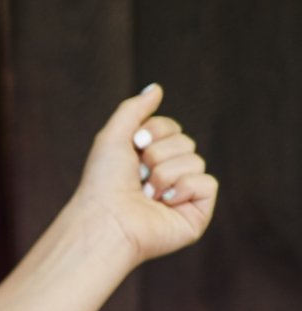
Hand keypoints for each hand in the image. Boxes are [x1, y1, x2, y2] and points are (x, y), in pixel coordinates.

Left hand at [71, 85, 217, 265]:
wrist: (104, 221)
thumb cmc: (103, 183)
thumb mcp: (113, 136)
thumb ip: (134, 109)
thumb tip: (156, 89)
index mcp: (149, 161)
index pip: (172, 128)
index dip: (155, 131)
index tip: (135, 145)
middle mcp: (167, 177)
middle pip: (186, 142)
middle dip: (159, 155)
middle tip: (138, 175)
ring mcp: (183, 196)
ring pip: (196, 161)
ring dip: (165, 174)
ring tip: (145, 194)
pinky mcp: (196, 214)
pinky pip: (207, 183)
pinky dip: (183, 189)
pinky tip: (164, 204)